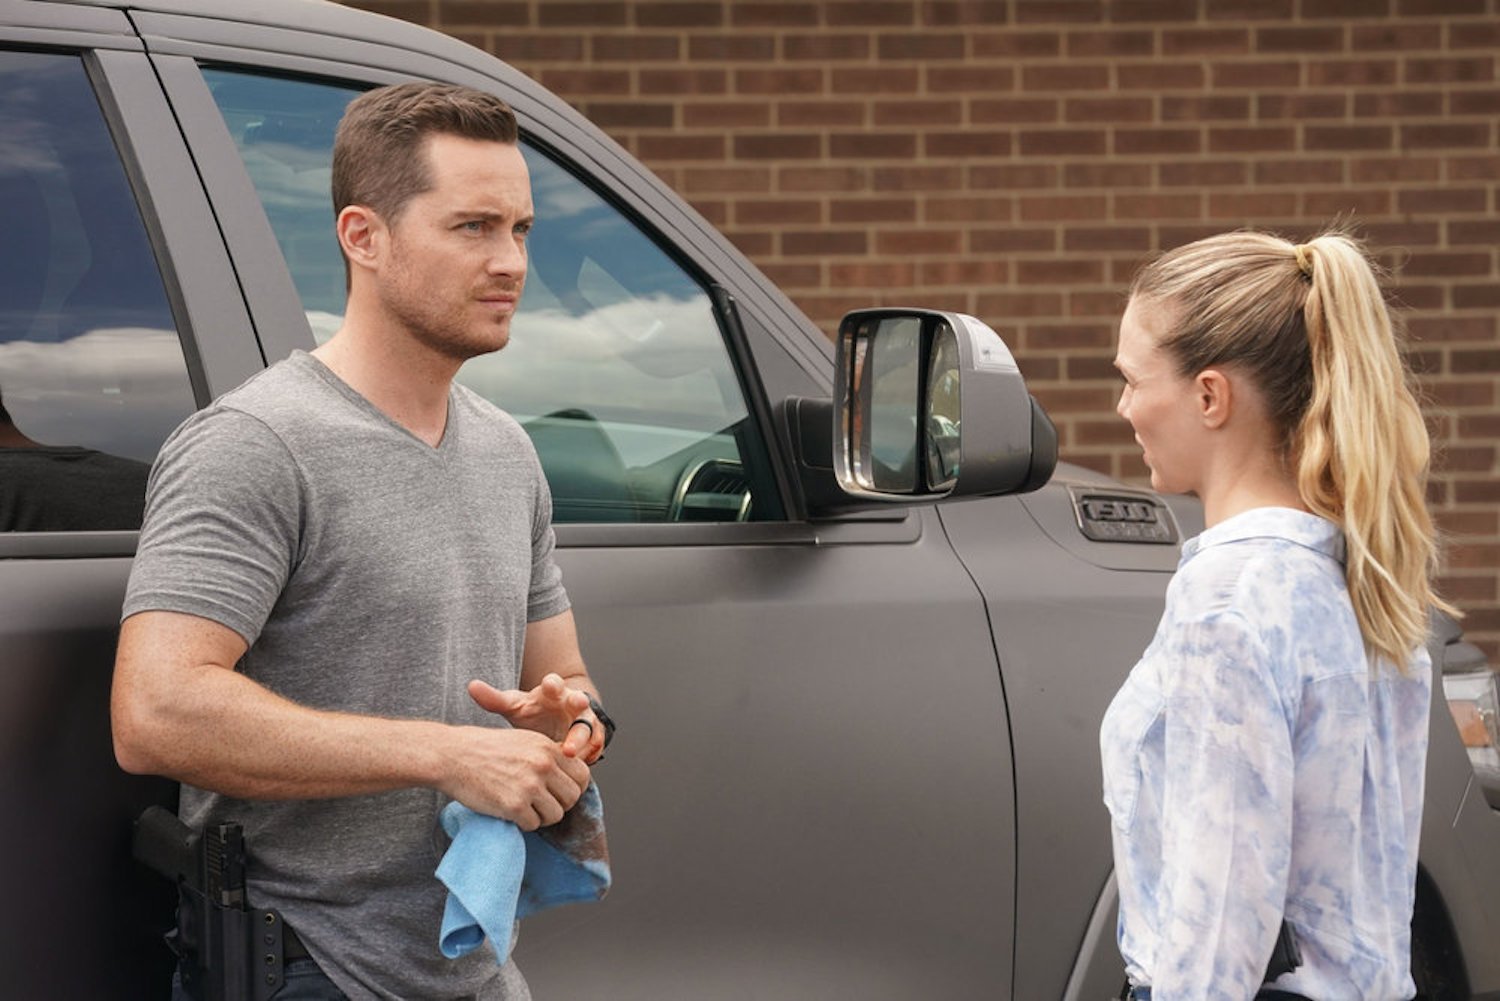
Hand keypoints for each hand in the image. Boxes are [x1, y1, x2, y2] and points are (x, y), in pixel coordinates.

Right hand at [440, 725, 590, 830]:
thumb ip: (547, 755)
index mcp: (548, 747)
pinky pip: (533, 825)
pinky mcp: (514, 805)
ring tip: (524, 808)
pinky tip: (510, 812)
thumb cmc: (483, 748)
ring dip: (541, 816)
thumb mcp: (523, 741)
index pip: (582, 775)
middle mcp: (543, 765)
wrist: (451, 756)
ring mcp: (530, 785)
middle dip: (559, 804)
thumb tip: (568, 776)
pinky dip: (523, 823)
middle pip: (572, 797)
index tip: (560, 793)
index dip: (574, 788)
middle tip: (540, 804)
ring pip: (556, 815)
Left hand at [468, 674, 604, 763]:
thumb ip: (495, 699)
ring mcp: (585, 721)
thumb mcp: (515, 705)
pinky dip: (589, 754)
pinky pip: (594, 747)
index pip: (555, 683)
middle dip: (579, 703)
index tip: (550, 685)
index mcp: (553, 691)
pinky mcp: (592, 739)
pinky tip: (581, 764)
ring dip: (582, 738)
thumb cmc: (534, 711)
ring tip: (570, 751)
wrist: (556, 720)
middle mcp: (573, 703)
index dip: (554, 684)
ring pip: (589, 727)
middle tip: (578, 705)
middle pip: (579, 701)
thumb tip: (471, 686)